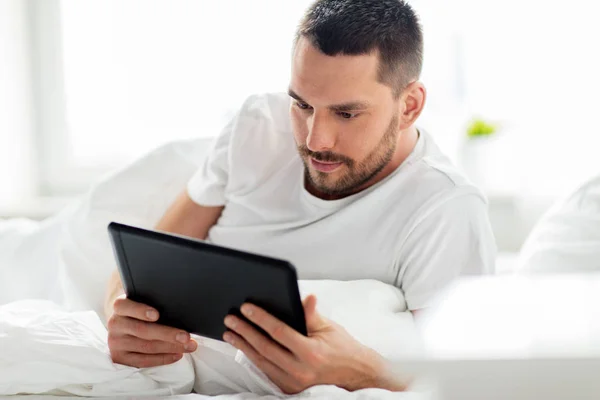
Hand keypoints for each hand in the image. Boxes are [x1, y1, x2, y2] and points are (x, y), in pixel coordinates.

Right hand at [107, 295, 197, 367]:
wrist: (123, 325)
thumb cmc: (140, 312)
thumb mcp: (143, 303)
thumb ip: (155, 305)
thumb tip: (181, 312)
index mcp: (120, 306)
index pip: (125, 306)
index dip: (140, 310)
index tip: (156, 315)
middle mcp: (115, 324)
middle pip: (142, 330)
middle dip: (167, 334)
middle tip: (186, 336)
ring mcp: (116, 342)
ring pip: (146, 347)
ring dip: (170, 347)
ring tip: (188, 346)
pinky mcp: (119, 357)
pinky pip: (143, 361)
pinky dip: (163, 358)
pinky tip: (177, 354)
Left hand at [222, 295, 406, 393]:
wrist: (355, 375)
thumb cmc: (343, 348)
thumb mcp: (329, 328)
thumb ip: (311, 314)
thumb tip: (305, 297)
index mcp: (312, 352)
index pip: (279, 332)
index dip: (261, 318)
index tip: (246, 307)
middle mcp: (301, 370)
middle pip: (265, 348)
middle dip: (245, 331)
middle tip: (230, 319)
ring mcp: (294, 382)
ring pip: (262, 362)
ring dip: (243, 345)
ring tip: (230, 332)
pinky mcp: (290, 389)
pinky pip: (267, 371)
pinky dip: (254, 358)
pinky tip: (244, 346)